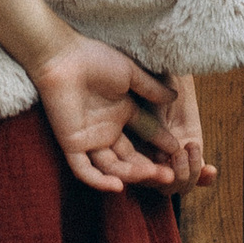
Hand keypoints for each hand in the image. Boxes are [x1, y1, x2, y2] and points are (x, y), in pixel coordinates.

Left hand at [30, 33, 176, 193]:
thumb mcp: (129, 74)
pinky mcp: (71, 144)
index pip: (146, 134)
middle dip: (151, 167)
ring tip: (154, 175)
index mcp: (121, 112)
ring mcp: (89, 139)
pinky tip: (118, 185)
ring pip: (112, 166)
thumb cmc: (94, 58)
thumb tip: (174, 96)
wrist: (63, 56)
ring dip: (133, 174)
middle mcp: (107, 129)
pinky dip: (99, 181)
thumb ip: (150, 89)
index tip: (180, 150)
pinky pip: (84, 170)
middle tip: (171, 174)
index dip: (162, 143)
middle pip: (130, 157)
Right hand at [125, 72, 216, 194]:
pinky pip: (199, 175)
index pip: (142, 178)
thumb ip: (154, 129)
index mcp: (134, 152)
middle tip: (178, 153)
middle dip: (175, 176)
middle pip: (163, 188)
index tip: (163, 165)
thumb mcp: (152, 105)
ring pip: (181, 185)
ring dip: (190, 173)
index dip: (151, 177)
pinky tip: (211, 170)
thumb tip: (161, 155)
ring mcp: (174, 159)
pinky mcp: (191, 152)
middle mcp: (154, 161)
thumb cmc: (153, 84)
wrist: (170, 74)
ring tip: (190, 146)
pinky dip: (205, 177)